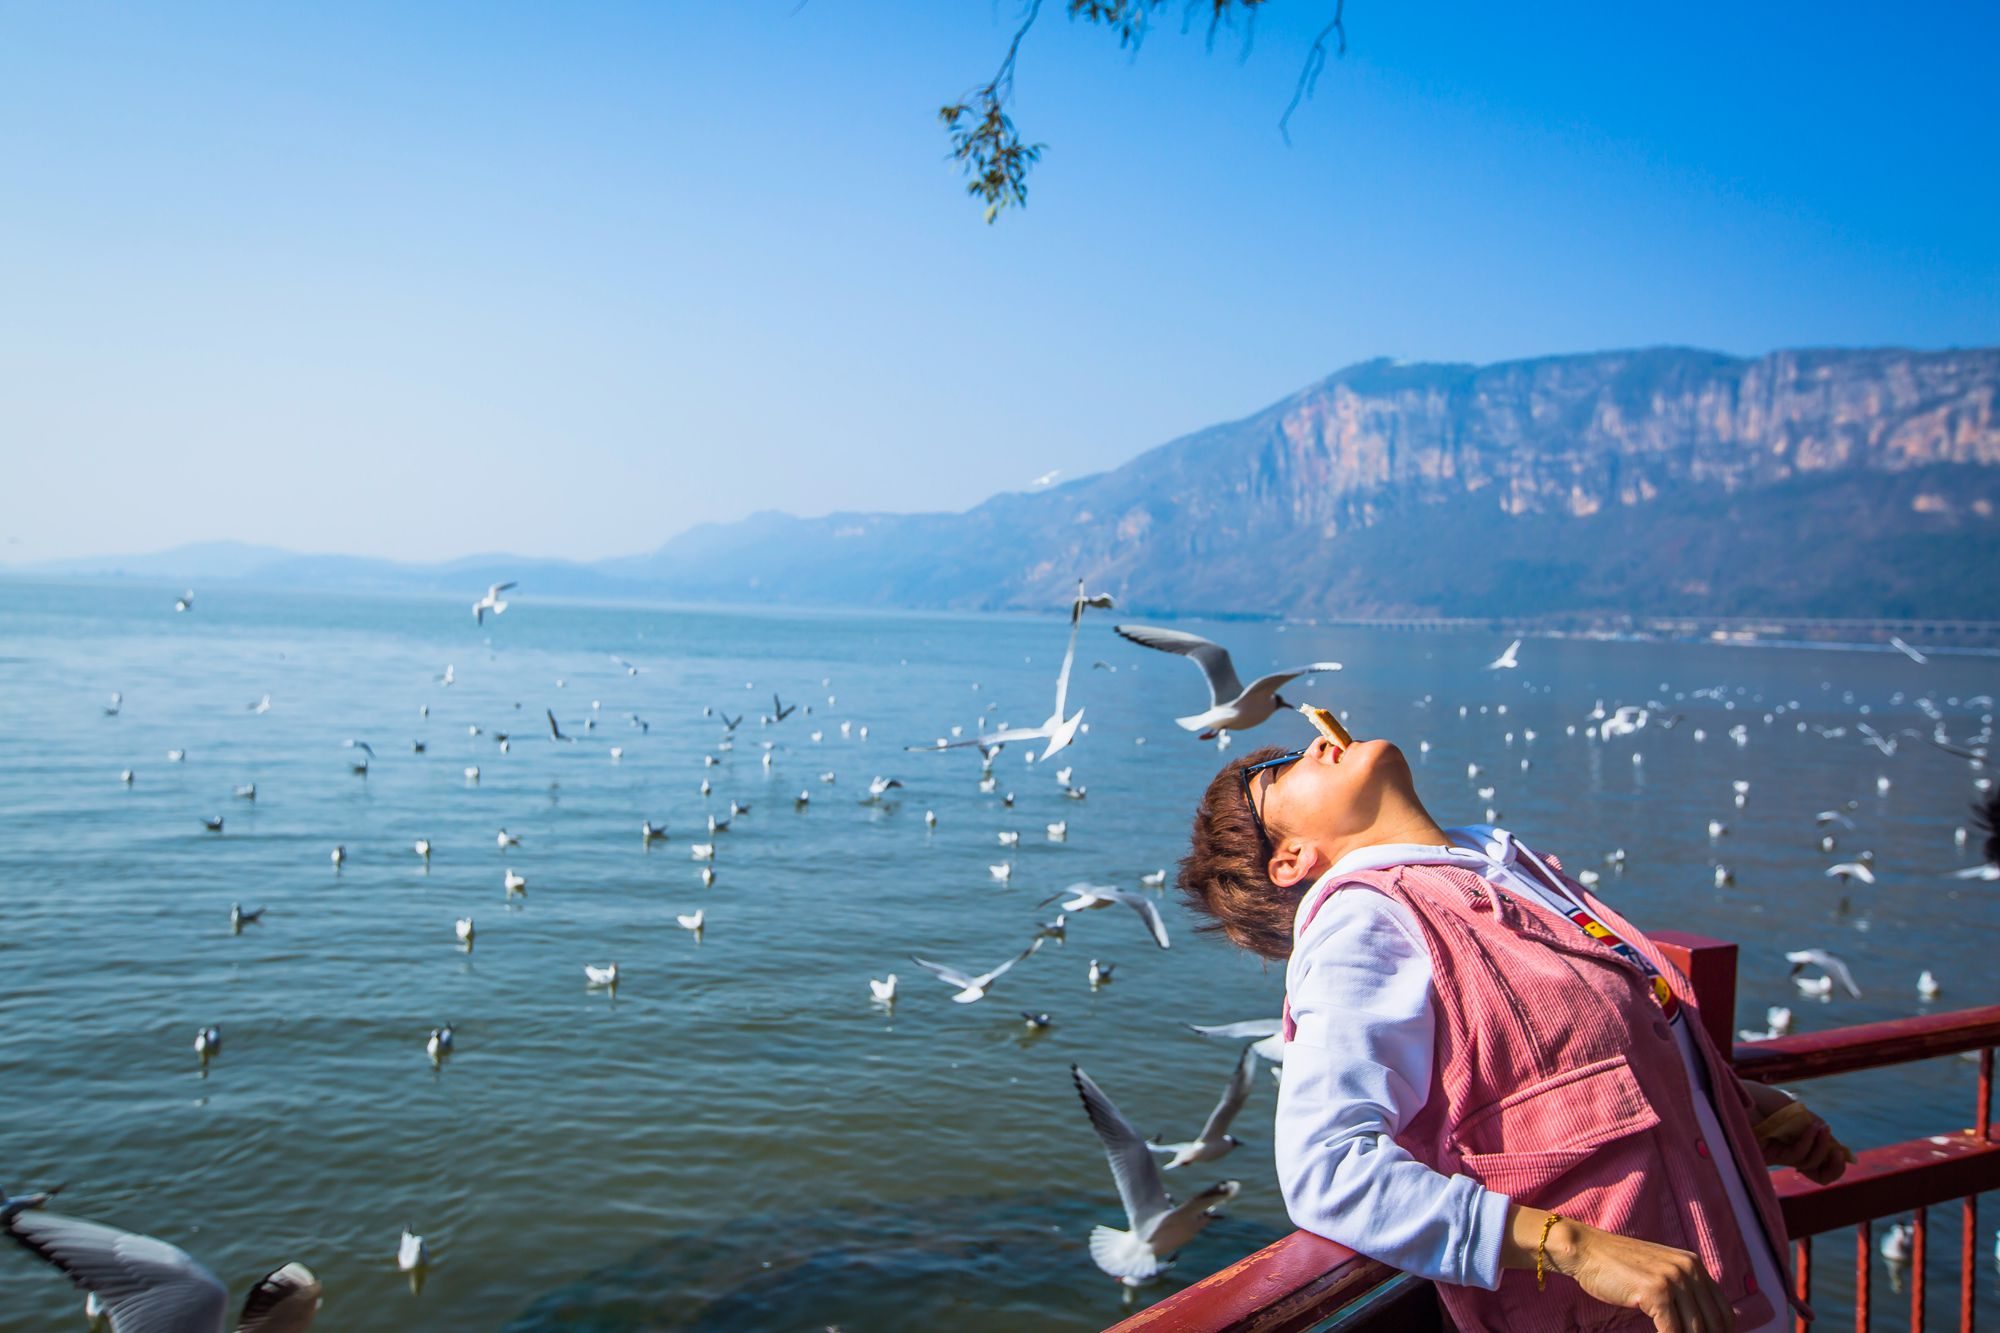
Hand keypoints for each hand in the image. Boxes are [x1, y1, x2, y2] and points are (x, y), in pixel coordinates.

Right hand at [1549, 1217, 1737, 1332]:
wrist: (1586, 1250)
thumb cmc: (1618, 1266)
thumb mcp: (1660, 1271)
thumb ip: (1684, 1290)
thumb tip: (1704, 1324)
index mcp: (1693, 1264)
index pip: (1724, 1311)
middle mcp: (1688, 1269)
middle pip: (1714, 1323)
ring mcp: (1673, 1279)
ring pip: (1695, 1330)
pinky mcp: (1656, 1291)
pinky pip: (1672, 1331)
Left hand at [1758, 1103, 1852, 1183]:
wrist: (1733, 1092)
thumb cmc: (1761, 1099)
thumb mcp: (1796, 1113)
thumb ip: (1817, 1131)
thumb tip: (1845, 1152)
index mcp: (1795, 1141)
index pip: (1820, 1164)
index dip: (1835, 1163)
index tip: (1841, 1151)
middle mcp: (1787, 1152)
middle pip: (1818, 1174)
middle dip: (1835, 1167)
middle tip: (1838, 1152)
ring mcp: (1777, 1155)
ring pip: (1809, 1164)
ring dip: (1821, 1146)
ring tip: (1822, 1128)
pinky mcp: (1766, 1155)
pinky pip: (1795, 1156)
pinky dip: (1807, 1142)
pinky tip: (1810, 1127)